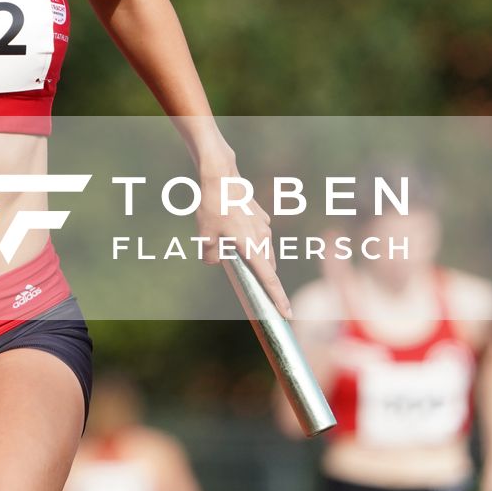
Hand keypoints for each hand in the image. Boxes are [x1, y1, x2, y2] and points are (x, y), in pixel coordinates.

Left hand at [197, 171, 291, 316]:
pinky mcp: (260, 215)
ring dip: (254, 257)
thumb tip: (216, 261)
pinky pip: (257, 234)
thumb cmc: (213, 206)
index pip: (269, 279)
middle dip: (263, 278)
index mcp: (252, 246)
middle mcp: (263, 237)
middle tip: (258, 292)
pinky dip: (249, 239)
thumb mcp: (205, 236)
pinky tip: (232, 229)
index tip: (287, 315)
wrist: (221, 175)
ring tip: (234, 253)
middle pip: (267, 266)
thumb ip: (211, 256)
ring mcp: (263, 225)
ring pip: (263, 250)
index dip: (277, 298)